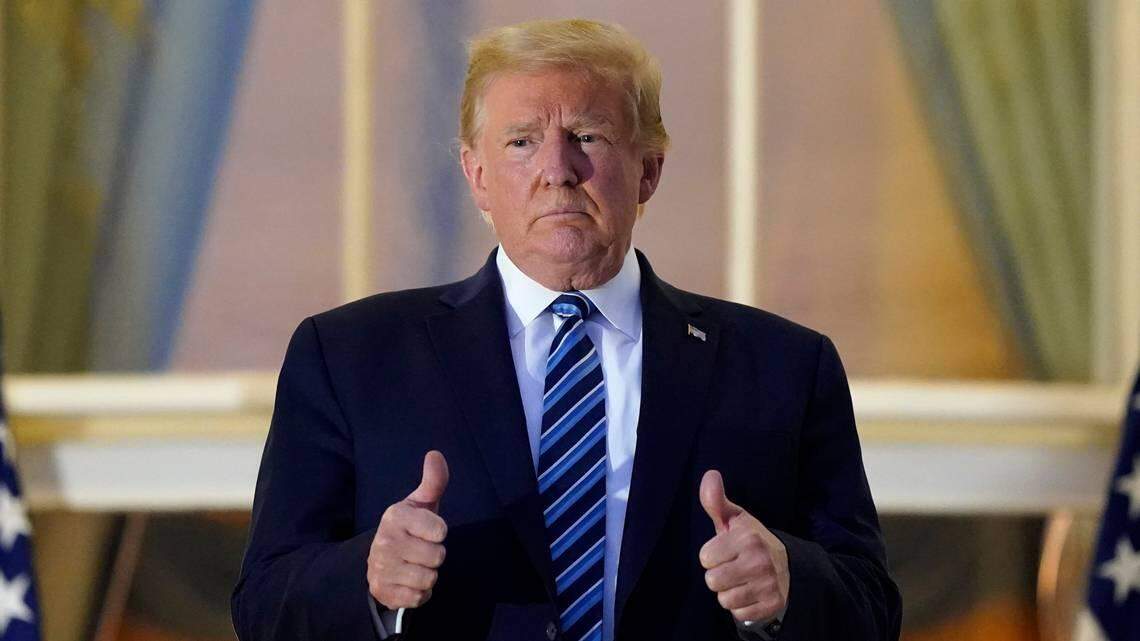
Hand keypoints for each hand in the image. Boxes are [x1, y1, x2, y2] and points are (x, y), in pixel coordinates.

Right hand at [367, 450, 448, 609]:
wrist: (381, 560)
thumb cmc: (411, 528)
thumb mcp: (422, 504)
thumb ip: (433, 481)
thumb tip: (435, 454)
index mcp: (395, 516)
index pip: (440, 531)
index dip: (439, 532)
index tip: (427, 530)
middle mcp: (385, 541)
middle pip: (437, 557)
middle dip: (434, 556)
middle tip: (420, 550)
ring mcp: (381, 568)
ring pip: (429, 578)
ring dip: (428, 575)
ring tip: (415, 565)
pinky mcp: (382, 591)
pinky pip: (419, 597)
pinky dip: (420, 593)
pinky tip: (409, 581)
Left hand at [698, 469, 788, 622]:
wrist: (787, 565)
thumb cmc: (750, 541)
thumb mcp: (734, 519)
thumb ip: (716, 501)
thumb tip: (710, 475)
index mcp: (748, 538)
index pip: (705, 558)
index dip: (712, 555)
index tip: (726, 550)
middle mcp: (759, 561)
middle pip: (712, 581)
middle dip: (719, 575)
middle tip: (733, 566)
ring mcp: (768, 584)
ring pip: (724, 599)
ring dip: (729, 591)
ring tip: (742, 579)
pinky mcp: (772, 604)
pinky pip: (738, 613)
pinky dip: (741, 606)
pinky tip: (750, 592)